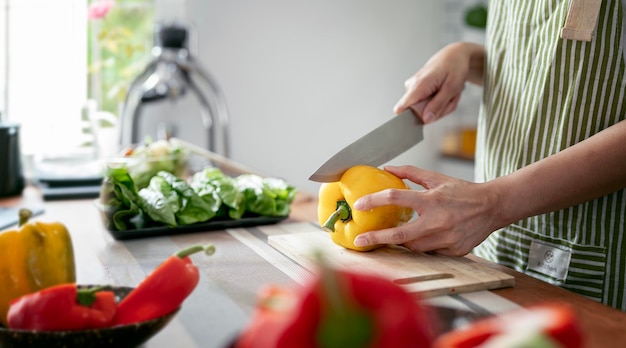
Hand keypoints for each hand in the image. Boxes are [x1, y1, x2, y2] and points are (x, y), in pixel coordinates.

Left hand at [352, 165, 501, 255]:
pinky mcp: (454, 250)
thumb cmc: (463, 191)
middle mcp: (438, 221)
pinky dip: (423, 245)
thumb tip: (387, 167)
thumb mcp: (437, 178)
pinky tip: (425, 238)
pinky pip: (430, 252)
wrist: (493, 206)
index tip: (359, 205)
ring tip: (394, 236)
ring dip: (402, 242)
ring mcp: (447, 238)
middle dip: (377, 238)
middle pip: (400, 235)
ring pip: (414, 247)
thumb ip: (411, 172)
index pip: (396, 198)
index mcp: (432, 200)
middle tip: (359, 240)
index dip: (374, 201)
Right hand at [394, 42, 484, 123]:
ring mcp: (413, 88)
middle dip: (437, 111)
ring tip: (448, 94)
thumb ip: (438, 105)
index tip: (422, 120)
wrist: (454, 56)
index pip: (401, 107)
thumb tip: (425, 120)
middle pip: (419, 113)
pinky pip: (427, 105)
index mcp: (418, 85)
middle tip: (449, 99)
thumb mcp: (451, 88)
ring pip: (425, 110)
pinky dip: (439, 102)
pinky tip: (444, 93)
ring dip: (441, 106)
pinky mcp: (417, 90)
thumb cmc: (454, 68)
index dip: (409, 118)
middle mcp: (412, 86)